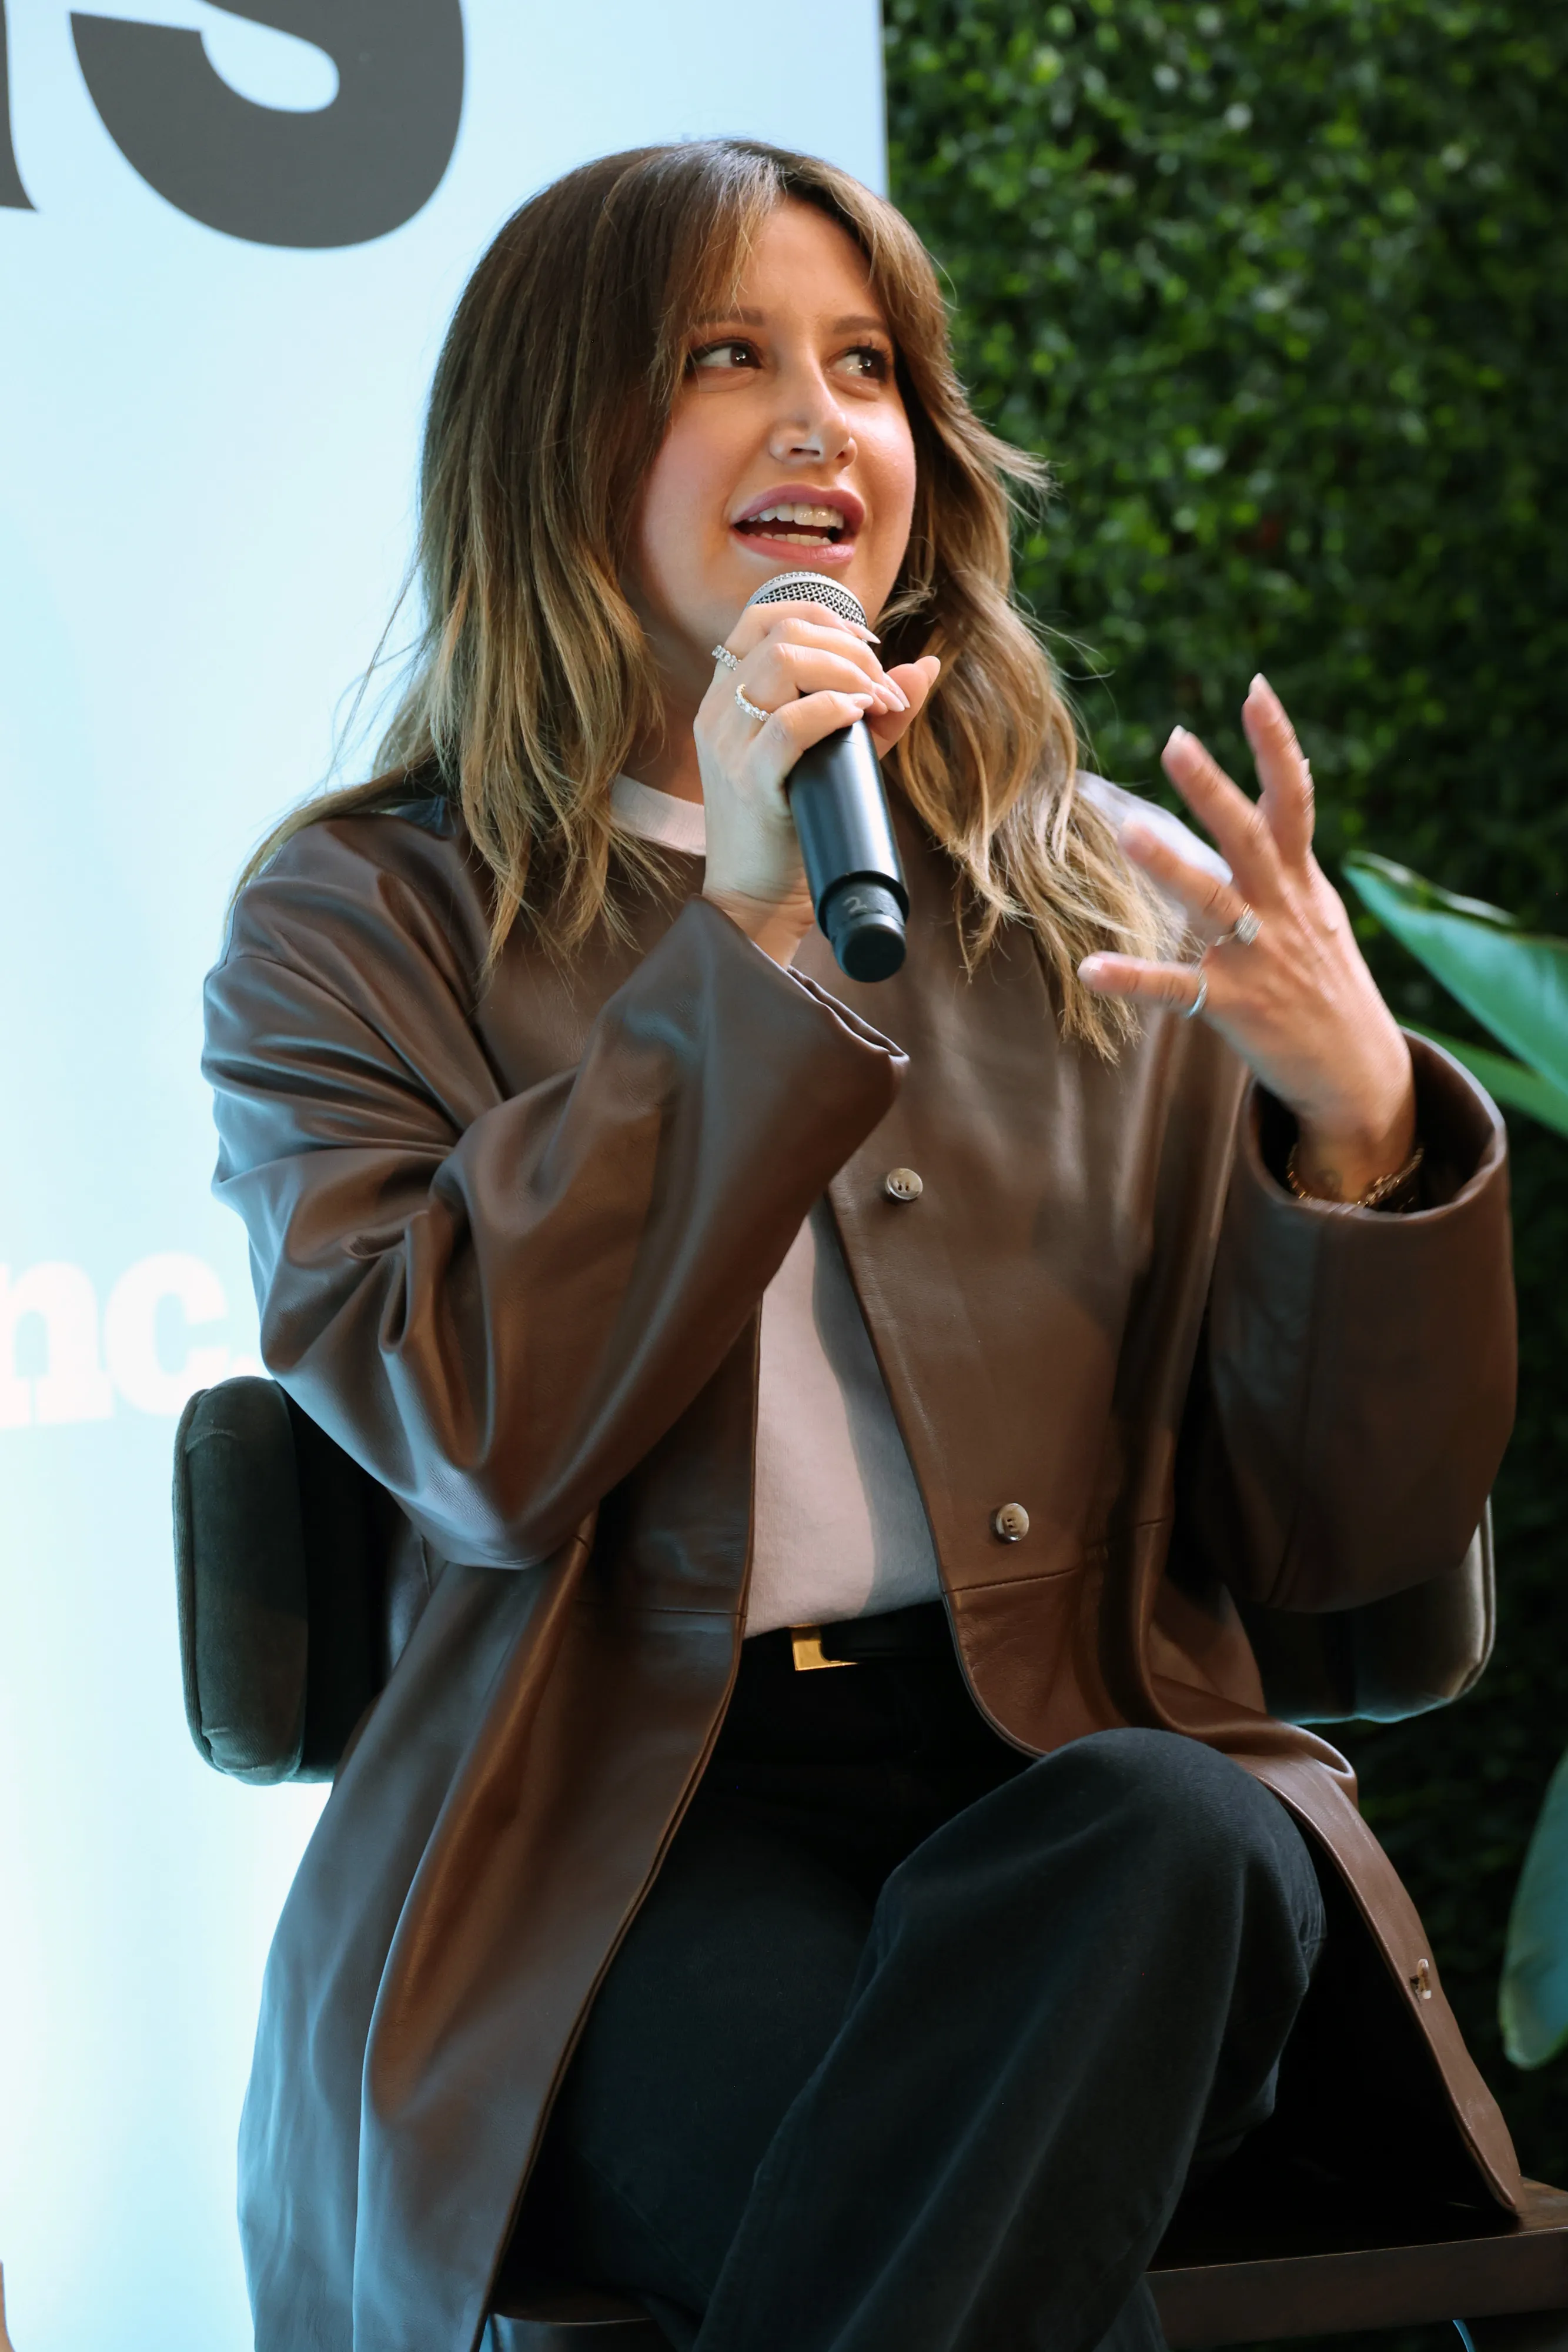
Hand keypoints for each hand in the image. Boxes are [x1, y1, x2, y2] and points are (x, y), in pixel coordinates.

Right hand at [698, 600, 940, 965]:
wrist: (756, 899)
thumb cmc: (793, 825)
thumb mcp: (833, 756)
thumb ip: (875, 713)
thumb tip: (925, 668)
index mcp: (726, 695)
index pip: (761, 615)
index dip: (822, 615)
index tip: (867, 647)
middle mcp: (718, 711)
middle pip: (781, 632)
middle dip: (848, 647)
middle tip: (883, 688)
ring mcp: (727, 745)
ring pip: (781, 663)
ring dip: (845, 672)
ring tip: (876, 703)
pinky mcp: (747, 783)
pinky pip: (787, 726)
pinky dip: (831, 710)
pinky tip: (858, 717)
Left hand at [1078, 676, 1416, 1201]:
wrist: (1359, 1073)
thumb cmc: (1325, 982)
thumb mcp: (1318, 910)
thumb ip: (1286, 855)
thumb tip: (1271, 786)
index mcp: (1301, 881)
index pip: (1294, 798)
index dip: (1276, 743)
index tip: (1255, 688)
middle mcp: (1282, 910)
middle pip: (1248, 836)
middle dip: (1214, 788)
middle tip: (1176, 740)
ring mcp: (1260, 958)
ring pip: (1213, 903)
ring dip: (1172, 867)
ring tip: (1131, 832)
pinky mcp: (1237, 1007)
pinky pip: (1176, 989)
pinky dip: (1134, 978)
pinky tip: (1091, 970)